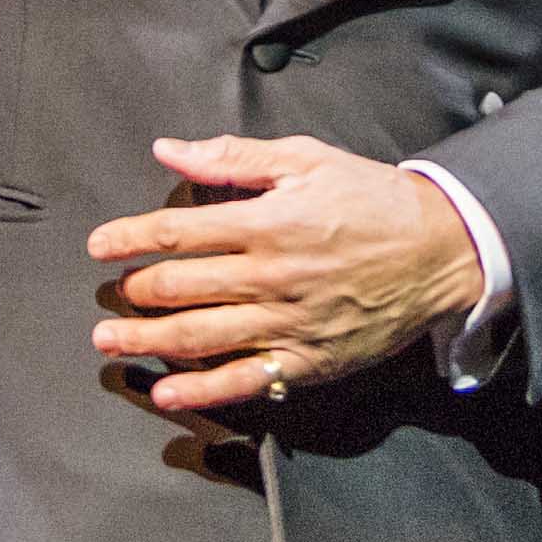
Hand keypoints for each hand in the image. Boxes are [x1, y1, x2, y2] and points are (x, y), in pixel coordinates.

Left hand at [87, 134, 485, 412]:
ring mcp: (287, 323)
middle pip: (180, 287)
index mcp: (267, 222)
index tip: (100, 245)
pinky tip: (166, 392)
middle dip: (133, 292)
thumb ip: (234, 158)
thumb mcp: (307, 159)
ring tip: (109, 342)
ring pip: (201, 335)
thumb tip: (169, 150)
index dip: (130, 236)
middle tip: (109, 294)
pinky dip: (202, 390)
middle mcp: (270, 275)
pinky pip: (246, 379)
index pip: (179, 230)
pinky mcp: (308, 359)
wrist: (441, 249)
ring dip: (147, 339)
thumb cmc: (373, 198)